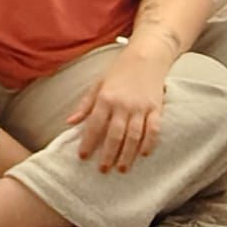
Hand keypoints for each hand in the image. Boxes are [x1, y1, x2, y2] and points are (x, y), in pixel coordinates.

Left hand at [65, 51, 165, 173]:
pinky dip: (149, 143)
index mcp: (105, 98)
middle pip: (114, 135)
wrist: (145, 57)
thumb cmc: (119, 71)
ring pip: (134, 136)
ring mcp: (141, 107)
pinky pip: (154, 129)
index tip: (82, 157)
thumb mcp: (97, 84)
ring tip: (122, 169)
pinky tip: (144, 154)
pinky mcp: (156, 108)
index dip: (88, 142)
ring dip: (128, 154)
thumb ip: (84, 105)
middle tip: (103, 170)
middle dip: (108, 154)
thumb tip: (70, 122)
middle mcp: (123, 104)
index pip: (94, 125)